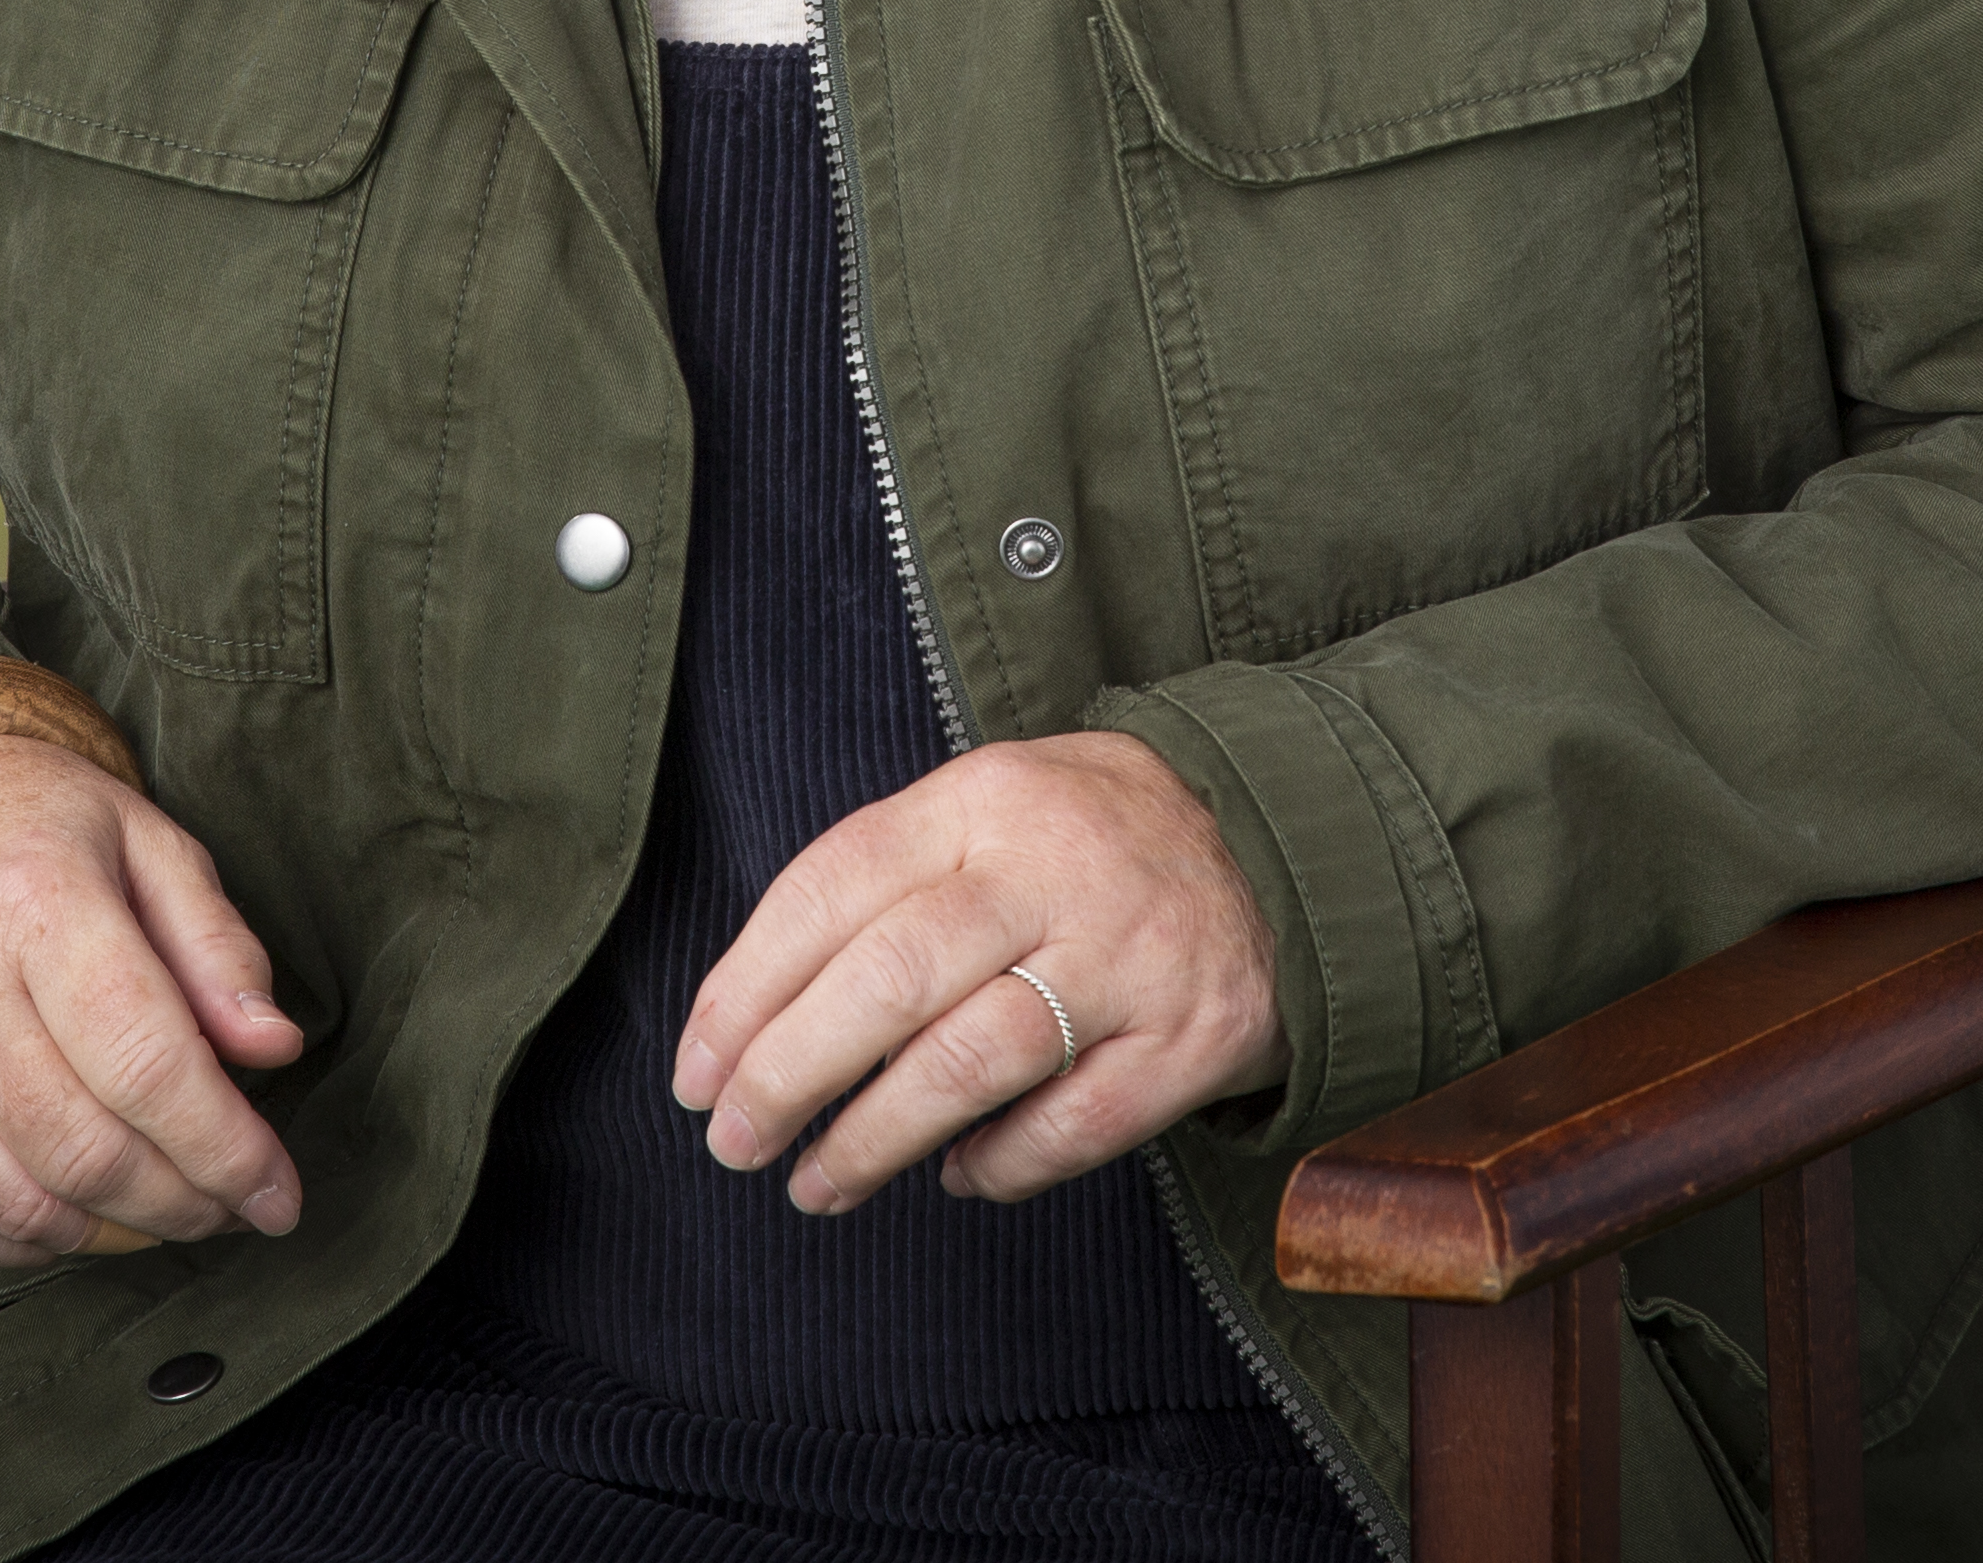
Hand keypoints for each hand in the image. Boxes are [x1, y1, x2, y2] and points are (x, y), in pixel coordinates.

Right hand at [0, 732, 309, 1264]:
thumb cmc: (32, 825)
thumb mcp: (146, 840)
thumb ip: (217, 947)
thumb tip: (273, 1049)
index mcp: (36, 902)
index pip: (147, 1064)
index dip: (226, 1149)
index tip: (279, 1196)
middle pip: (85, 1149)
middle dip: (182, 1203)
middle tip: (232, 1208)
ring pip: (15, 1200)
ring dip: (111, 1234)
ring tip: (168, 1216)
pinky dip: (21, 1242)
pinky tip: (79, 1220)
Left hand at [671, 730, 1284, 1212]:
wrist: (1286, 839)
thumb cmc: (1093, 838)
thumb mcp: (992, 803)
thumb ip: (888, 879)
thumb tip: (754, 1010)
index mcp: (984, 800)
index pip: (831, 887)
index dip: (746, 990)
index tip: (695, 1071)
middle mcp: (1054, 872)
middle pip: (889, 980)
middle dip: (789, 1075)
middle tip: (734, 1140)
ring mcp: (1127, 959)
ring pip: (971, 1064)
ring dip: (874, 1140)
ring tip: (816, 1183)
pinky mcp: (1188, 1040)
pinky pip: (1071, 1126)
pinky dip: (998, 1165)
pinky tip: (955, 1176)